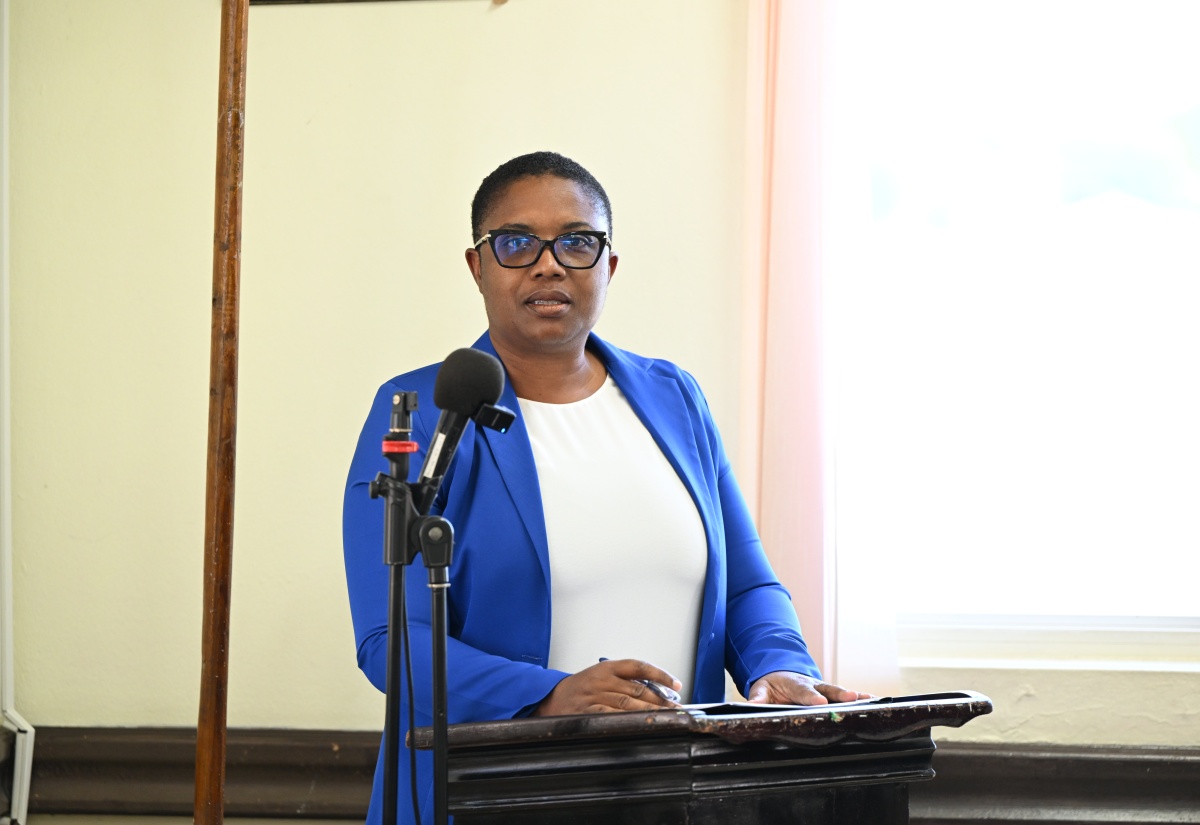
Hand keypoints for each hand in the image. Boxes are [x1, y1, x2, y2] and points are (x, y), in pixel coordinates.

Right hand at [532, 659, 682, 716]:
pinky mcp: (589, 711)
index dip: (660, 675)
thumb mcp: (600, 675)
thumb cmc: (580, 687)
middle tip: (676, 707)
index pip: (639, 667)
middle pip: (638, 688)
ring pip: (629, 702)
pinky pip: (613, 715)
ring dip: (649, 711)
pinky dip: (628, 719)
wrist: (551, 697)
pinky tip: (640, 723)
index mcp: (607, 667)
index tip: (676, 684)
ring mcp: (596, 695)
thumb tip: (654, 691)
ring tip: (665, 717)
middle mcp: (603, 679)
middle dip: (660, 699)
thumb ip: (624, 681)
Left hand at [746, 671, 873, 705]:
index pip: (803, 691)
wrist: (780, 672)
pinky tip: (877, 701)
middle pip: (828, 689)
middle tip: (854, 697)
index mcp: (795, 683)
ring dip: (857, 696)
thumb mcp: (761, 689)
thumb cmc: (771, 684)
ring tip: (872, 699)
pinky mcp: (831, 694)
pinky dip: (862, 699)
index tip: (821, 702)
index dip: (812, 696)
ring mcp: (824, 688)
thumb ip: (757, 698)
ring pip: (841, 692)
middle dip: (841, 694)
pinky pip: (848, 697)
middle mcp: (813, 684)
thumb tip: (750, 707)